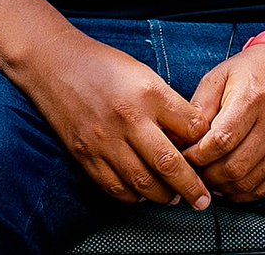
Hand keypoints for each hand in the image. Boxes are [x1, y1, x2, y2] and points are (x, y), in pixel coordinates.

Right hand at [14, 35, 213, 207]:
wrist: (55, 64)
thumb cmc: (105, 66)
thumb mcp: (144, 74)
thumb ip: (168, 104)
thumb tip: (191, 137)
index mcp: (149, 93)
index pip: (191, 128)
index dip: (205, 145)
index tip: (209, 155)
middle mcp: (128, 118)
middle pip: (170, 163)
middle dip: (191, 187)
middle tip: (203, 199)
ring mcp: (105, 140)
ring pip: (143, 183)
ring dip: (163, 196)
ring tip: (174, 197)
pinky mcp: (86, 156)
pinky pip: (115, 188)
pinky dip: (133, 197)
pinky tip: (143, 194)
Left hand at [182, 44, 264, 201]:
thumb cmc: (252, 71)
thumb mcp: (220, 76)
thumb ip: (199, 107)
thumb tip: (181, 138)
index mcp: (252, 99)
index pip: (220, 141)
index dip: (196, 155)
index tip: (183, 155)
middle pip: (233, 167)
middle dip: (206, 175)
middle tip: (192, 170)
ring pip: (247, 182)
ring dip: (221, 187)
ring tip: (207, 177)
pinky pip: (263, 189)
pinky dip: (241, 192)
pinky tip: (227, 183)